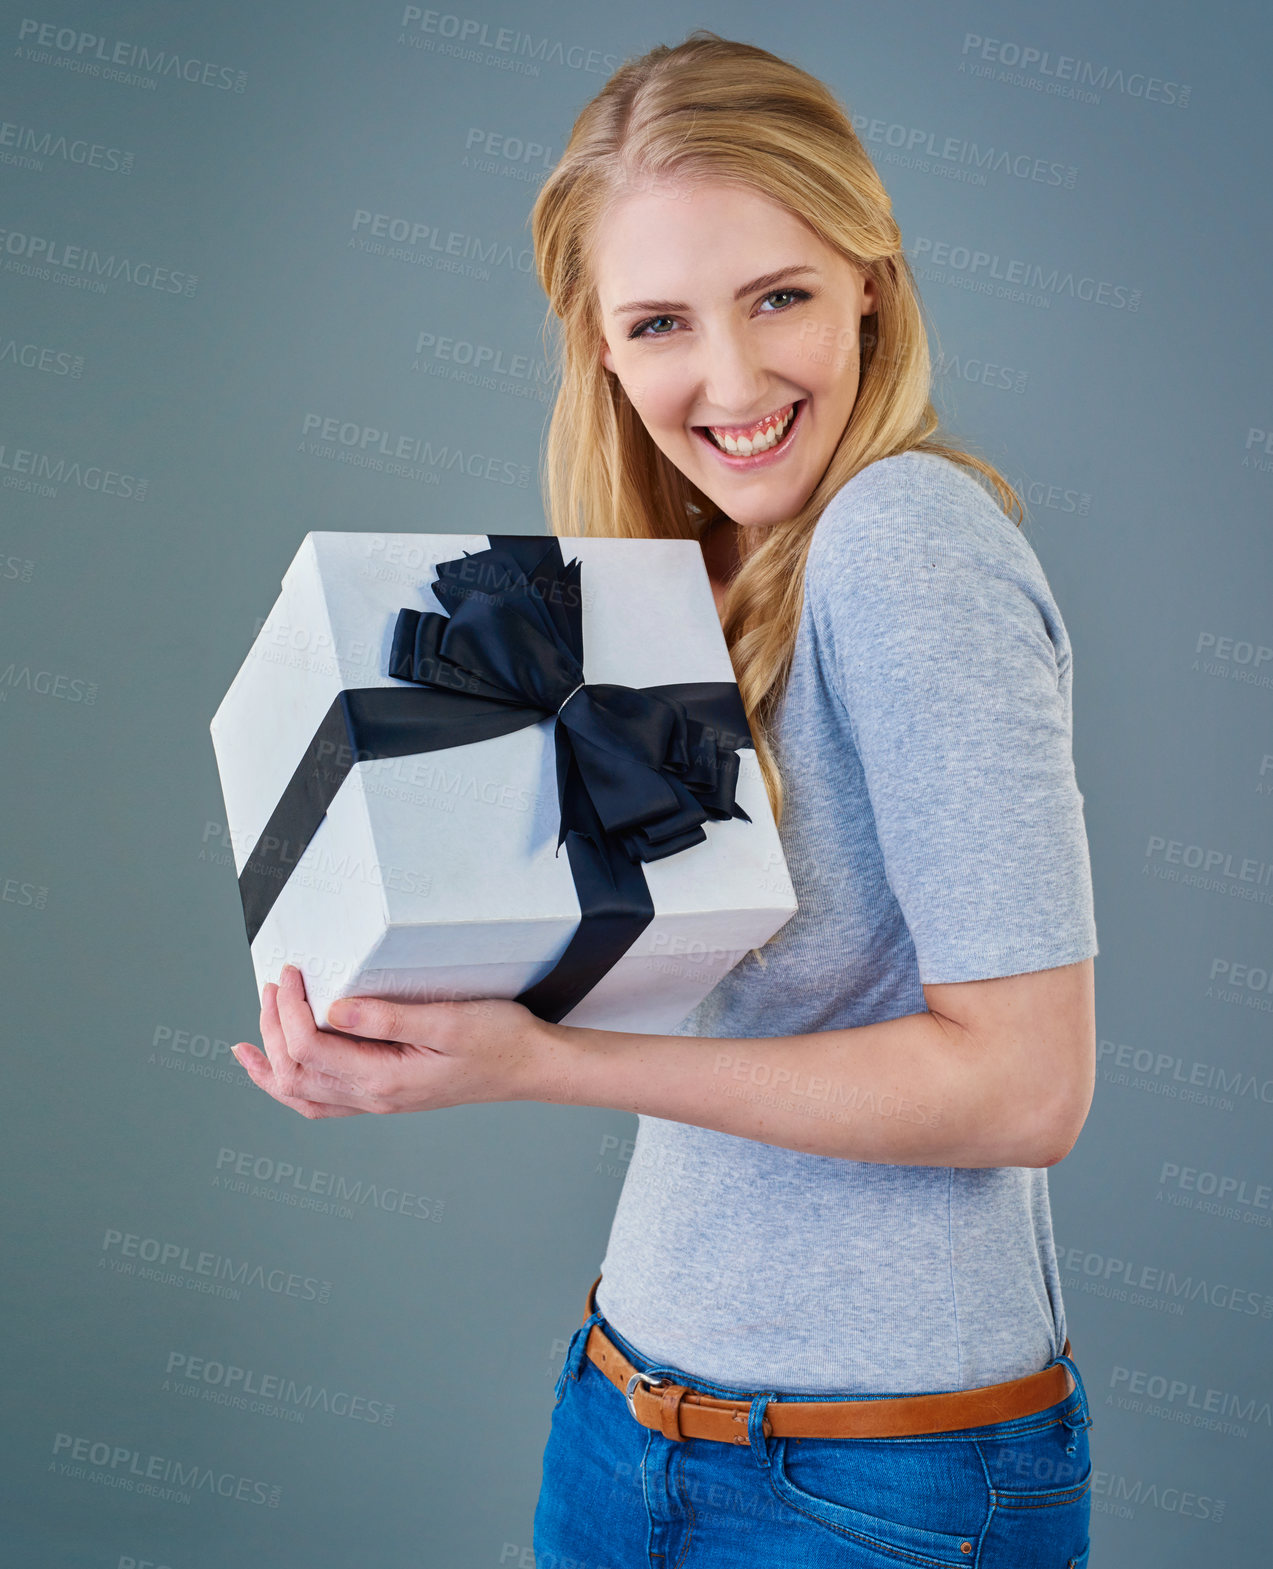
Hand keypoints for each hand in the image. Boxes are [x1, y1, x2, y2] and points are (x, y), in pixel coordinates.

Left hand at [232, 964, 574, 1120]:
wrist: (528, 1067)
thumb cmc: (499, 1040)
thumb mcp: (449, 1020)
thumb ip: (389, 1017)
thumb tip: (335, 1009)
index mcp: (385, 1080)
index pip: (310, 1049)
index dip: (289, 1010)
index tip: (290, 973)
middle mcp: (373, 1098)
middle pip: (294, 1073)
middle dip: (272, 1029)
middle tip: (273, 985)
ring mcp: (376, 1101)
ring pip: (300, 1094)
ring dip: (269, 1063)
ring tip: (250, 1036)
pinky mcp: (383, 1094)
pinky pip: (321, 1101)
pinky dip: (289, 1085)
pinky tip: (277, 1070)